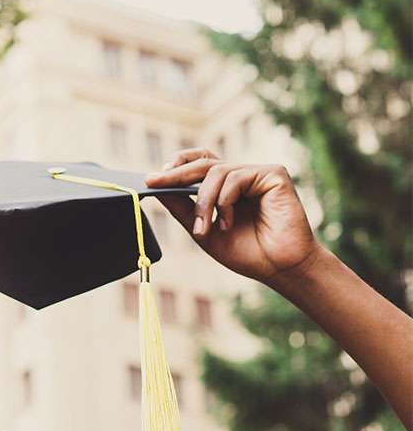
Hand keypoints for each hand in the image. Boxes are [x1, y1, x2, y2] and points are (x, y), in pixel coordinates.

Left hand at [145, 148, 319, 284]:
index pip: (200, 162)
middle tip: (154, 183)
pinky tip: (228, 222)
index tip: (152, 179)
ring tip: (205, 228)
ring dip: (204, 201)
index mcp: (227, 187)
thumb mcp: (202, 230)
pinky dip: (225, 200)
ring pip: (216, 171)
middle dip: (175, 175)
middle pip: (203, 162)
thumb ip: (182, 208)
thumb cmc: (246, 252)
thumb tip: (156, 186)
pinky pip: (236, 177)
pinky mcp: (274, 174)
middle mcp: (242, 176)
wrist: (278, 268)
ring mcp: (258, 173)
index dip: (177, 164)